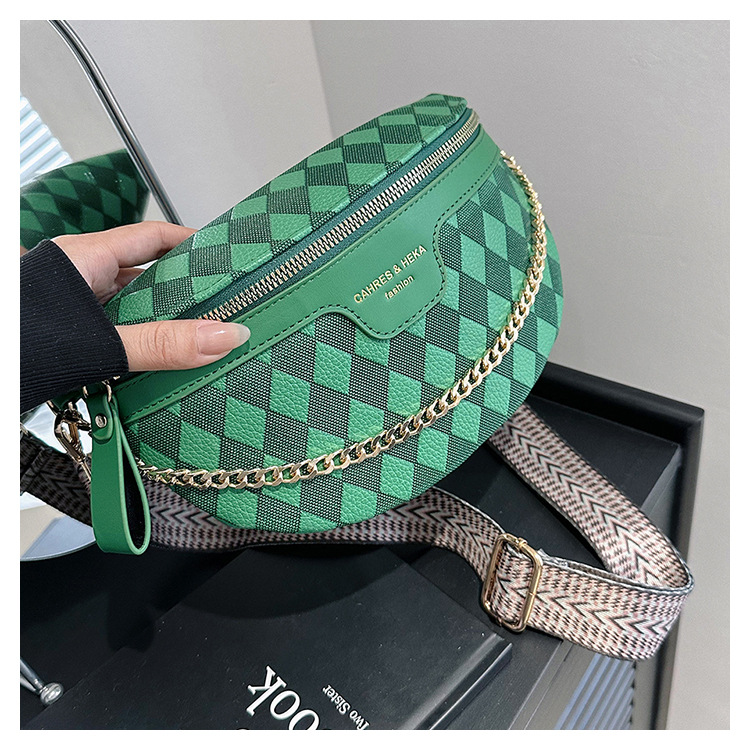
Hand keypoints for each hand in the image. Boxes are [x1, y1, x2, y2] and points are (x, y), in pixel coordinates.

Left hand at [54, 222, 249, 370]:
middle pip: (144, 272)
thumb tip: (222, 336)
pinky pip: (113, 328)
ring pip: (129, 304)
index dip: (190, 242)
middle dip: (181, 291)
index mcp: (84, 257)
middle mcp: (78, 275)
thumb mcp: (99, 343)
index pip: (152, 236)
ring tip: (192, 338)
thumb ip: (160, 343)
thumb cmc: (14, 347)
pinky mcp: (65, 331)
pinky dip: (137, 341)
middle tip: (217, 306)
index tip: (222, 255)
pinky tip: (153, 360)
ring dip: (157, 321)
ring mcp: (70, 303)